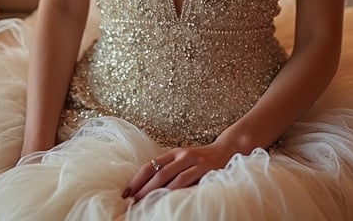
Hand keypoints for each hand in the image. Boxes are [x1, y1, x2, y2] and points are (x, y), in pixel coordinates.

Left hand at [121, 142, 235, 202]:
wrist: (227, 149)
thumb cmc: (201, 160)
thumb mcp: (183, 160)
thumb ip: (170, 169)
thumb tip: (147, 186)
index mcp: (174, 153)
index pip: (150, 165)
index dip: (137, 178)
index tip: (125, 192)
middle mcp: (182, 155)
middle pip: (158, 172)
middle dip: (143, 187)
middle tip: (131, 200)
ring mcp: (194, 162)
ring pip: (171, 178)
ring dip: (156, 191)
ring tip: (144, 202)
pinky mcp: (204, 169)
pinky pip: (187, 181)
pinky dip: (175, 191)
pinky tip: (167, 199)